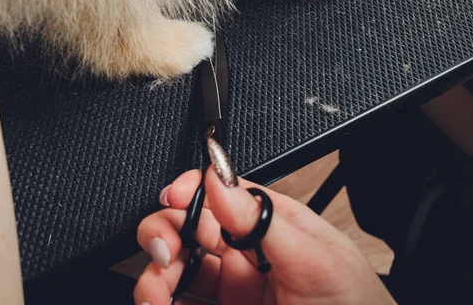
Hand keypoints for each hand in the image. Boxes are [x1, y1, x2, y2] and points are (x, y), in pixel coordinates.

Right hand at [134, 168, 394, 304]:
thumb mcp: (317, 260)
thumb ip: (264, 222)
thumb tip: (220, 179)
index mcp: (271, 227)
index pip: (221, 195)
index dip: (192, 191)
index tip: (174, 197)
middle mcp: (246, 256)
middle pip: (188, 231)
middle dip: (165, 233)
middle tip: (164, 251)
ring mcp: (231, 292)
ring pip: (175, 271)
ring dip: (155, 276)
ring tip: (157, 294)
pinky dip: (160, 302)